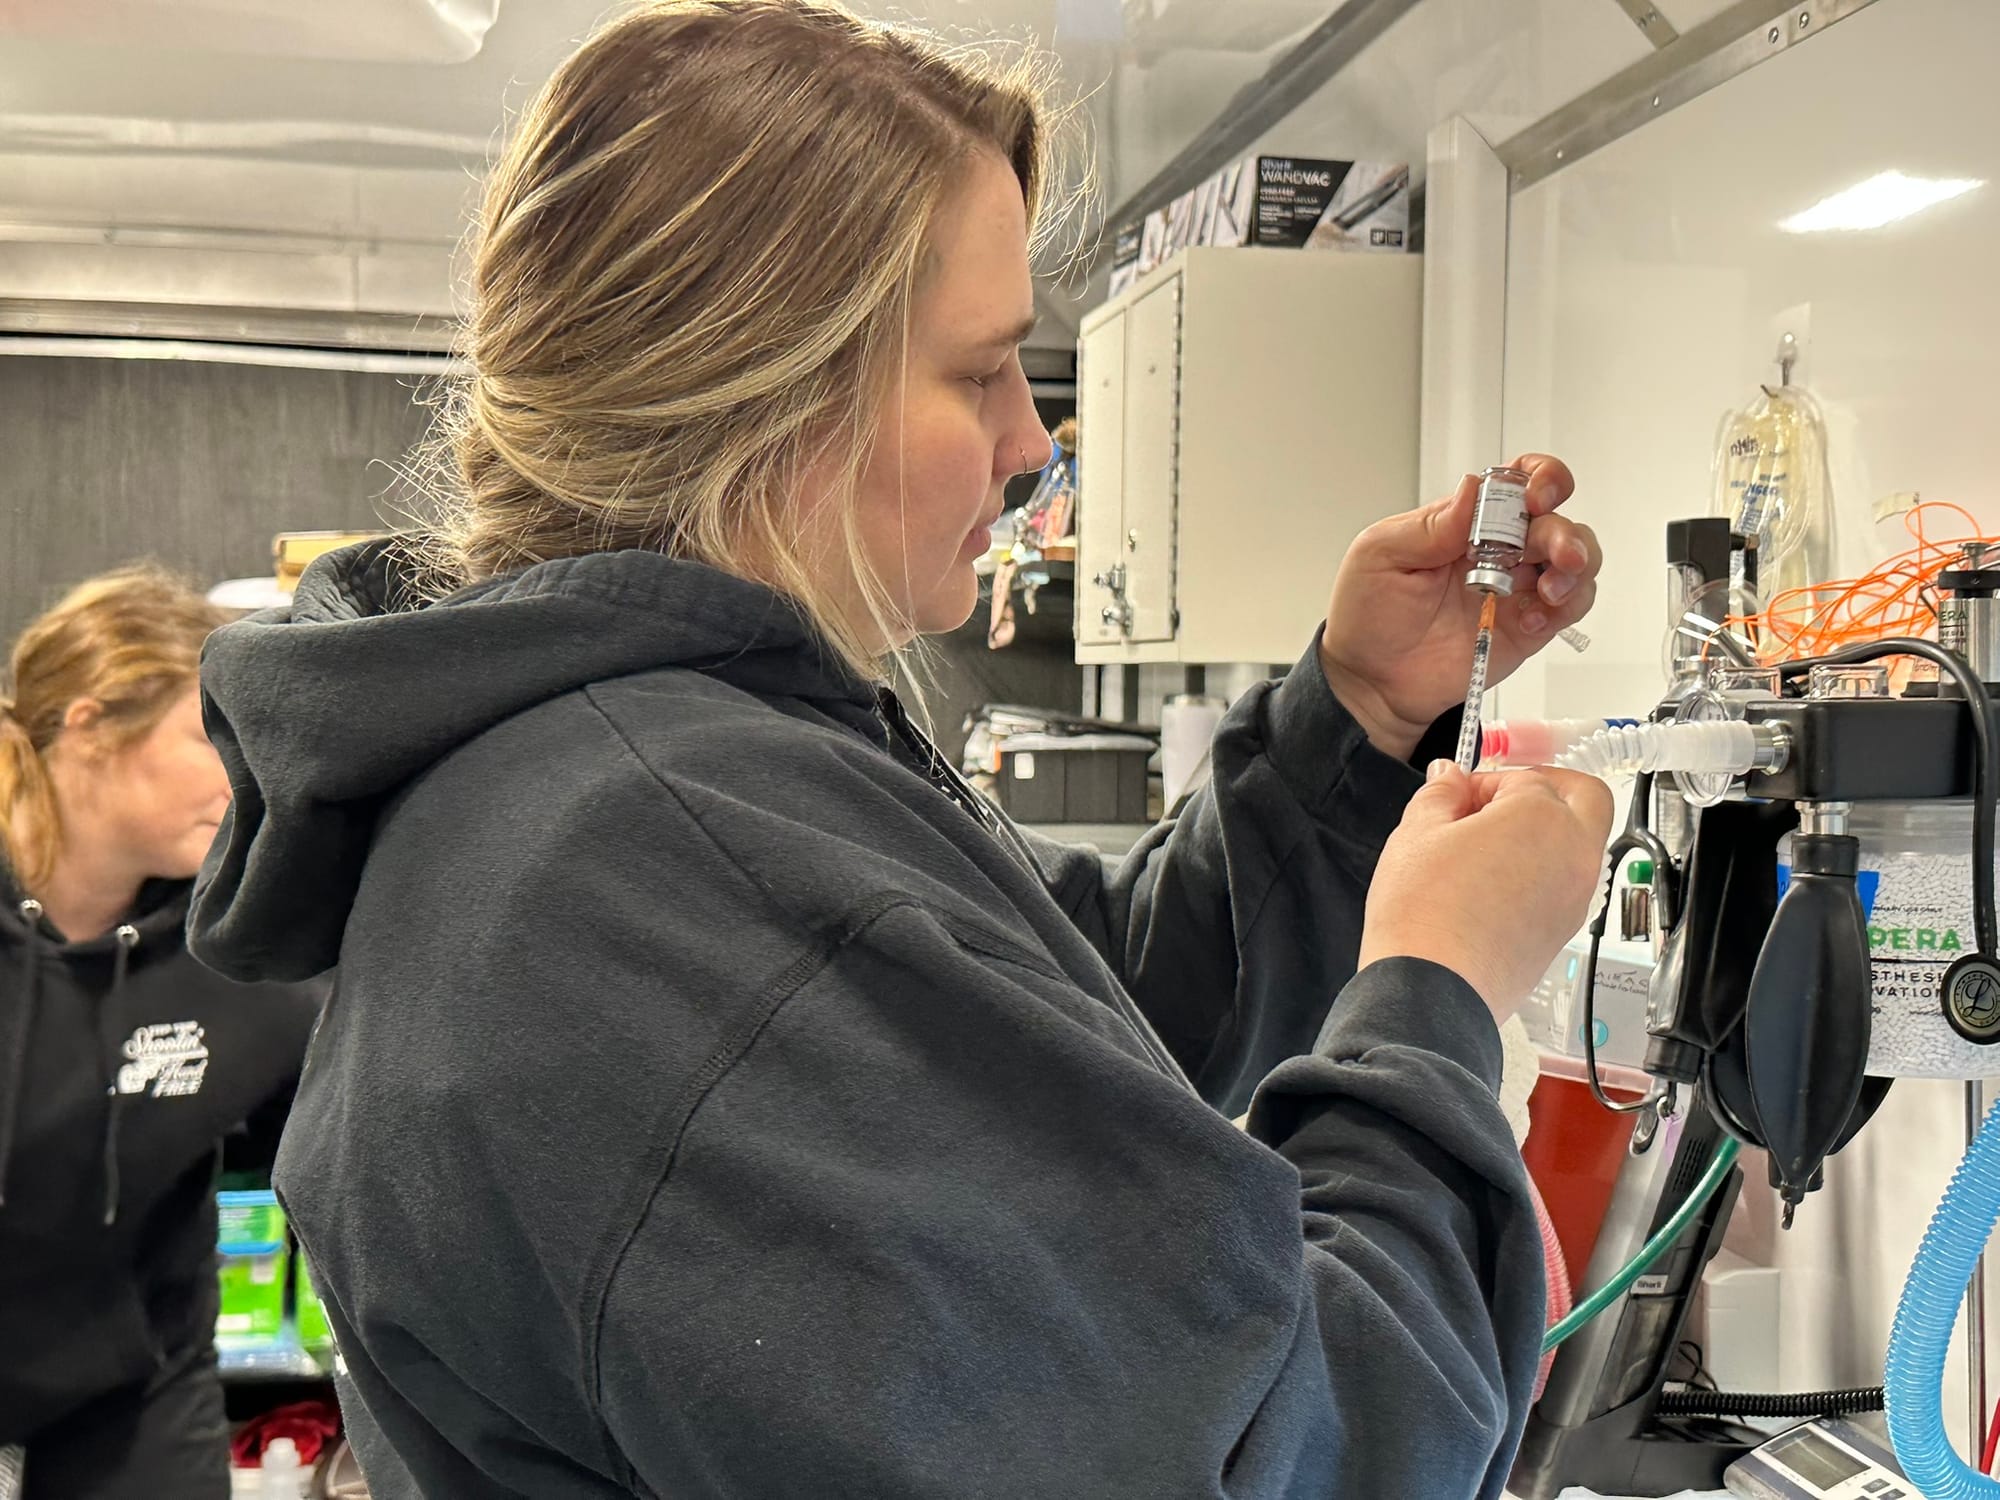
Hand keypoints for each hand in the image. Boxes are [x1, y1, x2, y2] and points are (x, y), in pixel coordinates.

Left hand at [1320, 456, 1600, 758]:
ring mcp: (1516, 588)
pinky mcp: (1528, 628)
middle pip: (1555, 522)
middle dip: (1564, 532)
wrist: (1370, 680)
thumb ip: (1430, 525)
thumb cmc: (1369, 614)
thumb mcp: (1381, 555)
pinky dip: (1567, 605)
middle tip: (1556, 552)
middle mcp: (1500, 550)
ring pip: (1576, 561)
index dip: (1539, 479)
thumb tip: (1473, 489)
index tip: (1534, 498)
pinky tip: (1534, 615)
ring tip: (1551, 588)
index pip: (1518, 482)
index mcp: (1466, 522)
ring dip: (1577, 566)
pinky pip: (1569, 607)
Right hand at [1358, 762, 1612, 1020]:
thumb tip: (1448, 777)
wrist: (1432, 989)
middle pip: (1586, 797)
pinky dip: (1539, 872)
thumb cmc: (1424, 915)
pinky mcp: (1564, 931)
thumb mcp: (1416, 834)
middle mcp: (1574, 854)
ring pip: (1578, 843)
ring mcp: (1576, 897)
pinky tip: (1488, 885)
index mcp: (1543, 817)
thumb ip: (1439, 794)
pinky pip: (1564, 884)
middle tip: (1500, 799)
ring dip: (1542, 832)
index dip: (1482, 782)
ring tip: (1483, 849)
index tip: (1455, 795)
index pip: (1521, 778)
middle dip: (1546, 788)